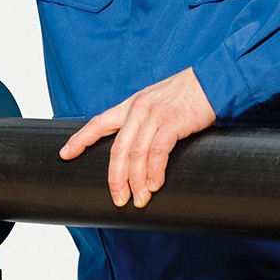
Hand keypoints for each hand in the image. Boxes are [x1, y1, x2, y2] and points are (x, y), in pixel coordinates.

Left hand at [59, 67, 215, 207]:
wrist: (214, 80)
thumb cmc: (186, 95)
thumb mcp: (156, 102)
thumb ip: (143, 121)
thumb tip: (135, 150)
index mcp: (130, 105)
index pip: (97, 123)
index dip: (79, 140)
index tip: (65, 154)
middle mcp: (137, 109)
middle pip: (117, 150)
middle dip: (115, 178)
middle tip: (117, 199)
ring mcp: (154, 116)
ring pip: (135, 155)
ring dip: (135, 181)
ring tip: (139, 199)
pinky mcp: (173, 122)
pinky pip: (157, 152)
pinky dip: (155, 172)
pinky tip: (155, 185)